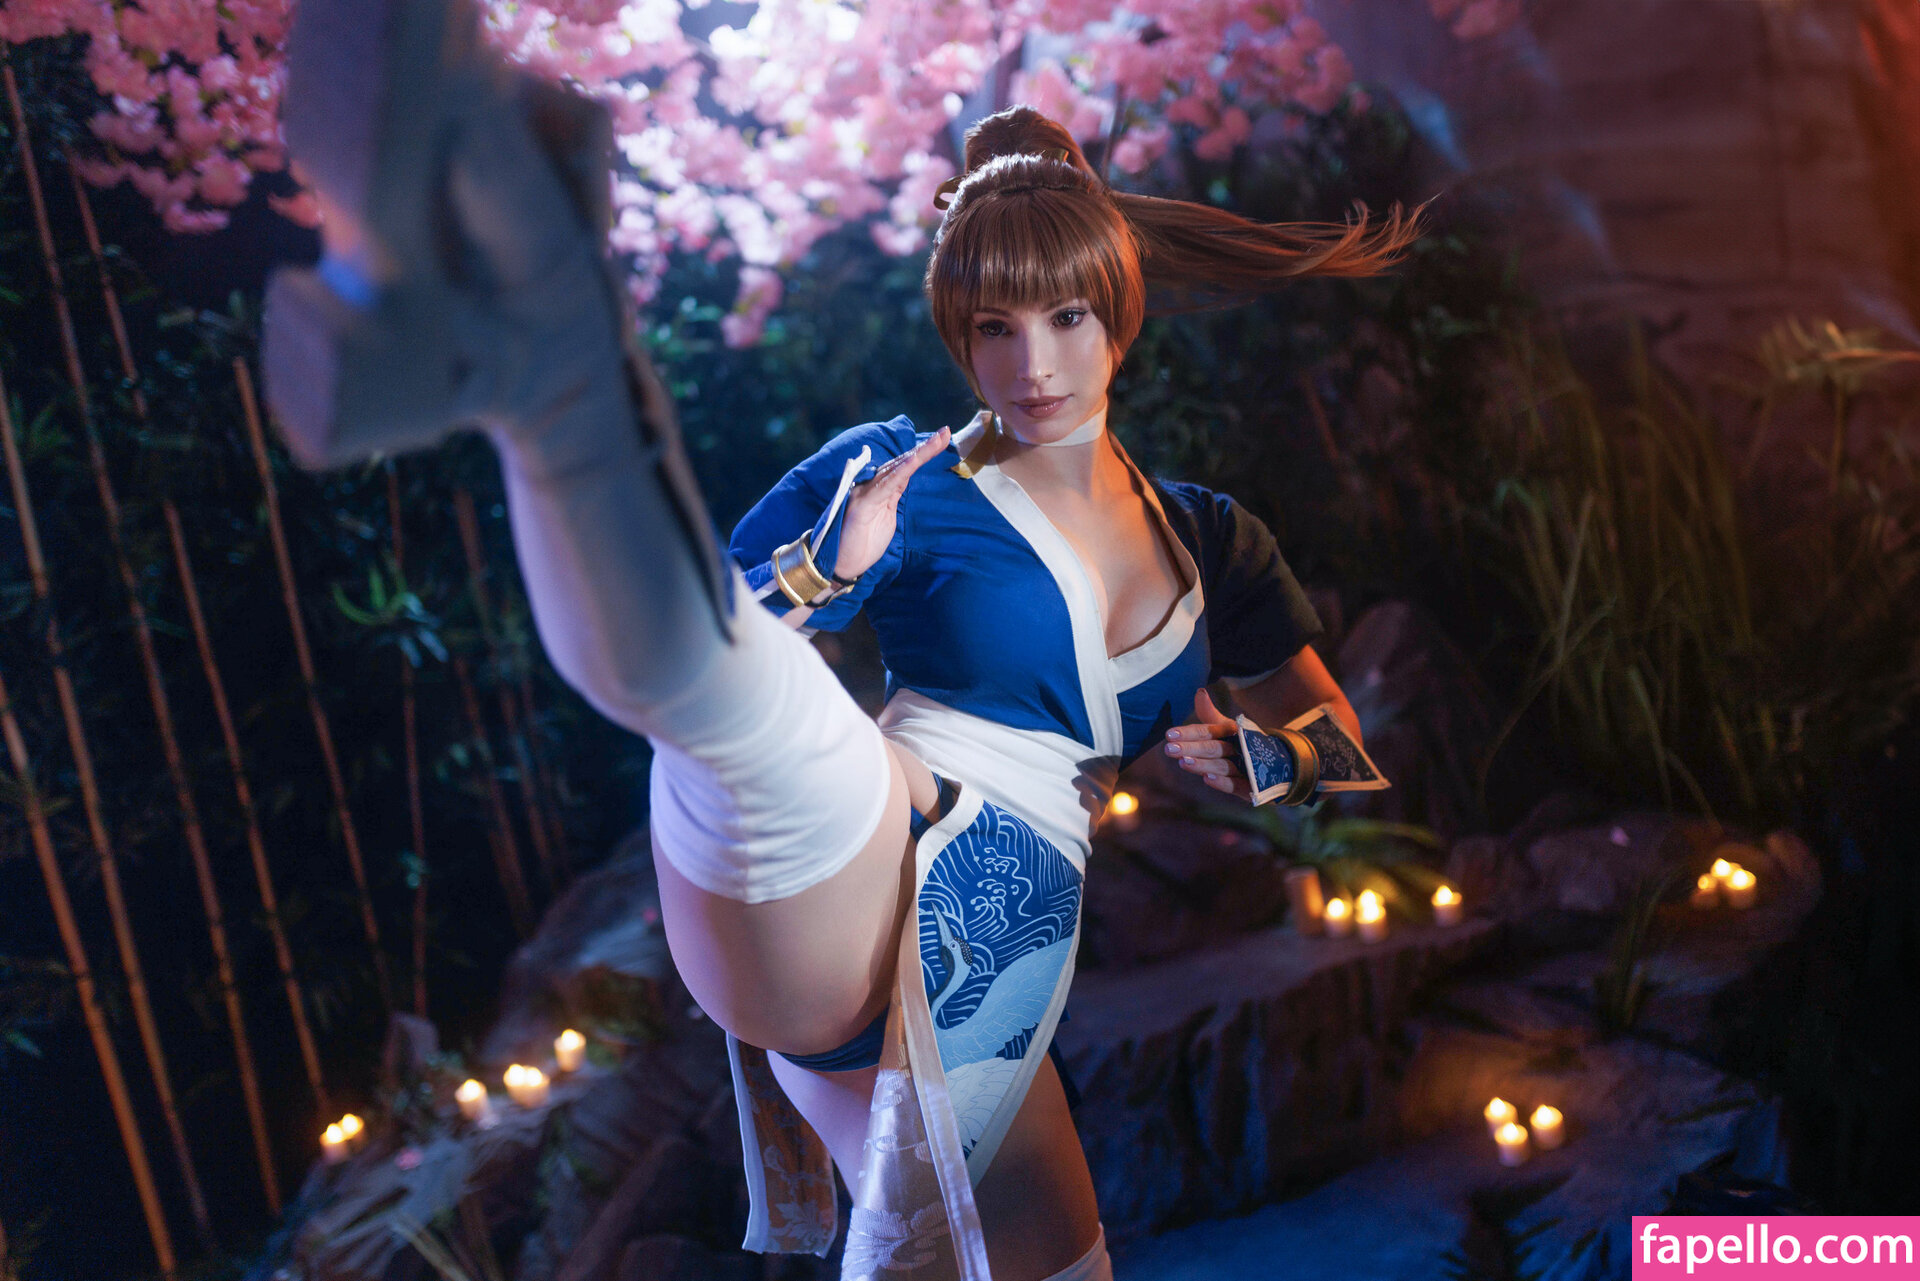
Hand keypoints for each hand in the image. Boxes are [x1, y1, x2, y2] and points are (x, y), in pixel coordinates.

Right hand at [830, 426, 951, 581]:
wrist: (841, 565)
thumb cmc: (863, 545)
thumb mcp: (886, 519)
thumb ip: (893, 497)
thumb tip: (903, 481)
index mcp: (877, 490)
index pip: (902, 468)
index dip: (921, 454)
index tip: (941, 440)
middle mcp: (869, 486)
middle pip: (901, 463)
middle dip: (925, 448)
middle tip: (945, 432)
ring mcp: (864, 493)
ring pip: (895, 468)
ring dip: (918, 454)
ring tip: (937, 440)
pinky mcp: (863, 504)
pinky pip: (886, 485)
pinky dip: (901, 471)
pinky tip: (914, 460)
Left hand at [1163, 689, 1248, 799]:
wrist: (1281, 767)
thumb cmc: (1245, 744)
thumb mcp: (1228, 729)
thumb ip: (1210, 715)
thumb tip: (1199, 691)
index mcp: (1232, 732)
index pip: (1207, 731)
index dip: (1189, 732)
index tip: (1169, 734)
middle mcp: (1239, 748)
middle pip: (1213, 748)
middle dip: (1192, 748)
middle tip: (1169, 748)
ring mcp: (1246, 768)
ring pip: (1222, 766)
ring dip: (1204, 764)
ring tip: (1183, 761)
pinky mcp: (1251, 787)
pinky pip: (1237, 785)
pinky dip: (1223, 782)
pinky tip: (1207, 779)